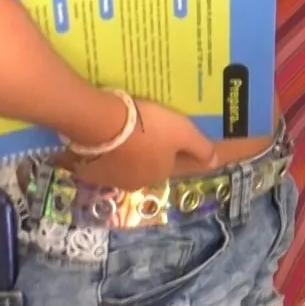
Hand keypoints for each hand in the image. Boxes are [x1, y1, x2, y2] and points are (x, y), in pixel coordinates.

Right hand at [75, 99, 215, 190]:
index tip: (164, 131)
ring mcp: (112, 179)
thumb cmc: (150, 127)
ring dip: (124, 153)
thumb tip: (214, 162)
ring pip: (123, 165)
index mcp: (161, 174)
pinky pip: (101, 162)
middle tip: (142, 129)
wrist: (103, 123)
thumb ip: (201, 148)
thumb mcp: (184, 132)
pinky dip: (104, 154)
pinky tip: (102, 139)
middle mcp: (137, 183)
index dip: (170, 148)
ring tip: (121, 130)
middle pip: (146, 166)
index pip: (170, 163)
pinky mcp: (90, 171)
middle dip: (146, 152)